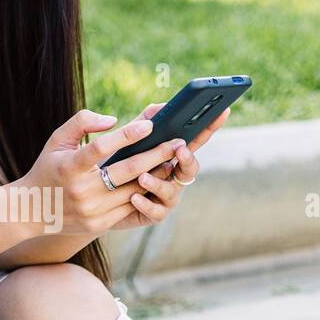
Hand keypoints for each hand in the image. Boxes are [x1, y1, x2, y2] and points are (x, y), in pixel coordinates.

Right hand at [17, 109, 188, 235]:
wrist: (31, 210)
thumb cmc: (48, 168)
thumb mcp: (57, 140)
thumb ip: (81, 122)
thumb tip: (112, 119)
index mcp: (69, 166)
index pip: (101, 147)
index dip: (126, 135)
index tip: (149, 124)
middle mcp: (81, 190)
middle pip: (127, 170)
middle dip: (156, 155)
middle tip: (177, 142)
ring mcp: (92, 210)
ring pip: (134, 190)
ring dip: (157, 176)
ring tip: (174, 161)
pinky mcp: (99, 225)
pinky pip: (130, 207)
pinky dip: (145, 193)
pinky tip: (158, 181)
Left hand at [106, 102, 228, 230]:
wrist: (99, 196)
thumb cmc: (117, 162)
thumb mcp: (130, 140)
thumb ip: (145, 121)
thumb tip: (162, 105)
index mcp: (172, 156)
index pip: (194, 141)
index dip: (209, 128)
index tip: (220, 112)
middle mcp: (174, 176)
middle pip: (190, 168)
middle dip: (187, 159)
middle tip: (179, 149)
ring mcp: (166, 196)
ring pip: (171, 190)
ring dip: (158, 183)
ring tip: (143, 177)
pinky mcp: (153, 213)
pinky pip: (155, 211)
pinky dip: (145, 203)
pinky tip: (134, 197)